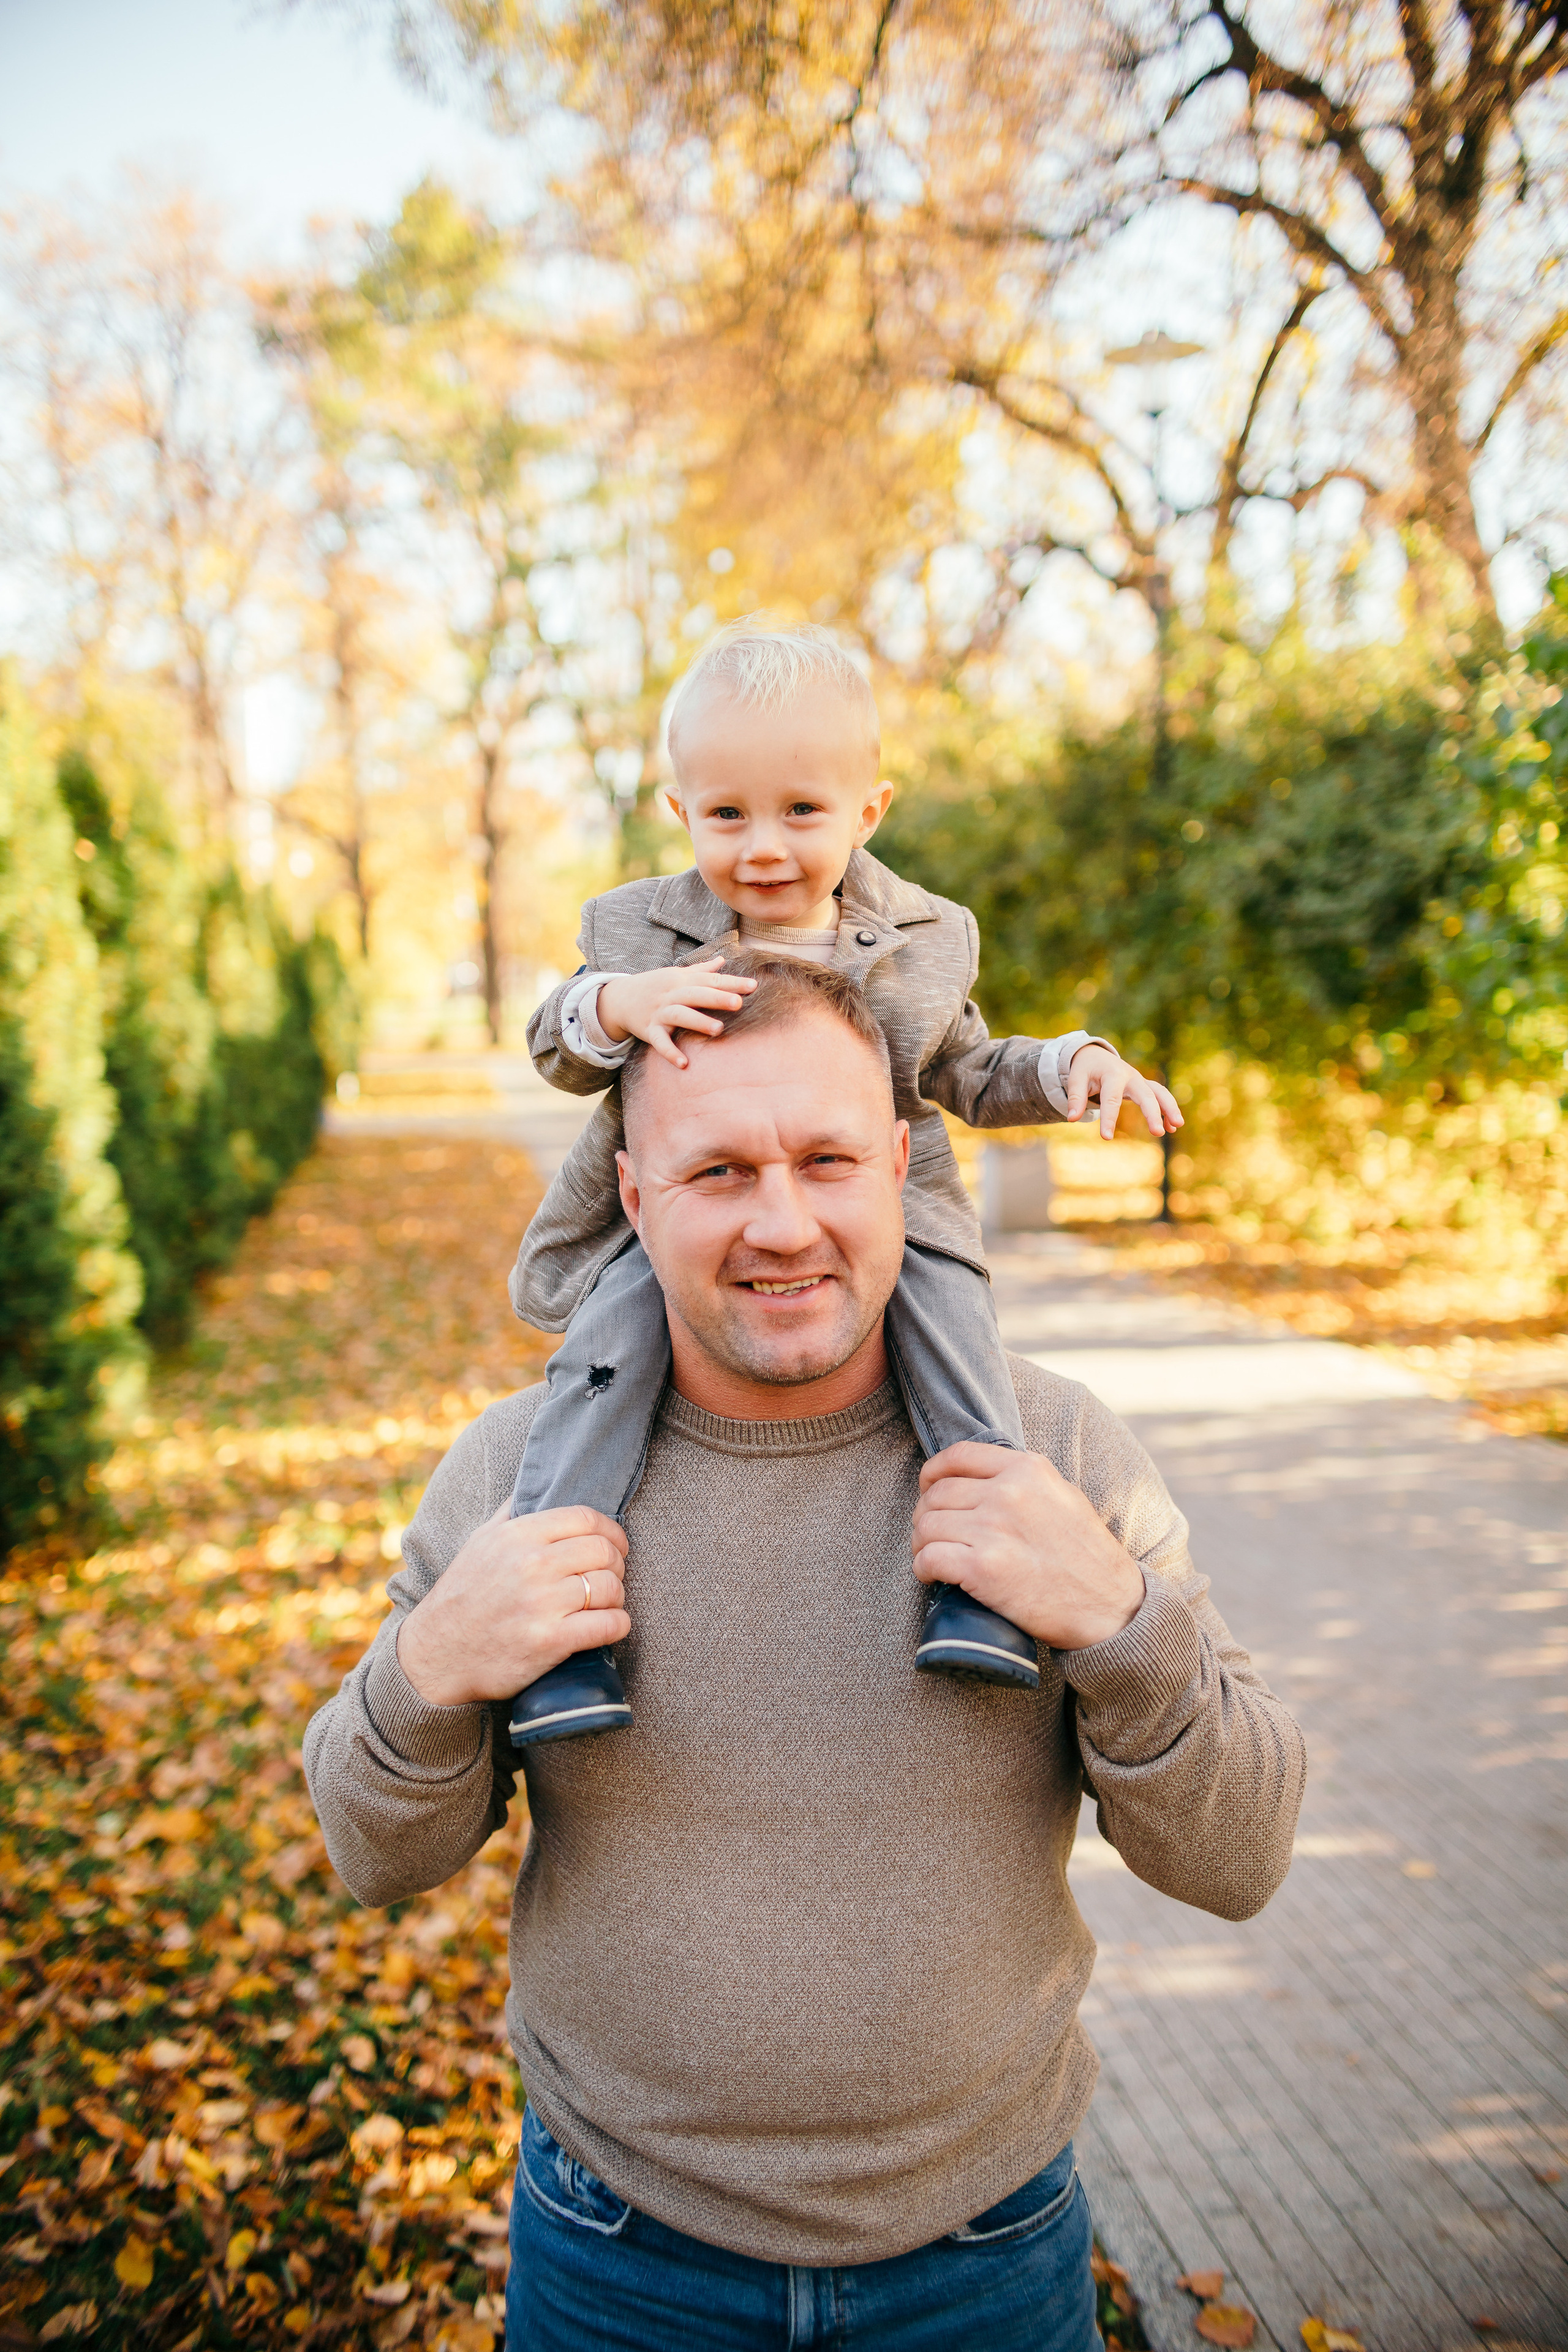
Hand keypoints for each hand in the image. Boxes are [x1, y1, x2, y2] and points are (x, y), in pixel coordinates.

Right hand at [396, 1502, 629, 1708]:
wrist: (436, 1656)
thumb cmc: (463, 1596)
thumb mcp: (480, 1542)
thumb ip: (512, 1513)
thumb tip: (536, 1485)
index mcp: (517, 1535)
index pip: (586, 1518)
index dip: (611, 1531)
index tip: (616, 1545)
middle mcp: (531, 1564)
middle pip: (604, 1551)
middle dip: (617, 1564)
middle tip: (611, 1576)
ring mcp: (542, 1604)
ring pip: (610, 1588)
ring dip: (616, 1597)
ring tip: (605, 1603)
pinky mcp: (550, 1641)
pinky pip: (608, 1625)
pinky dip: (618, 1625)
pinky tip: (609, 1625)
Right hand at [597, 958, 757, 1067]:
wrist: (618, 998)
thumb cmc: (654, 986)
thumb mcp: (675, 974)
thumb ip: (700, 970)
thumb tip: (722, 960)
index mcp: (680, 980)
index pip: (709, 980)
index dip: (731, 982)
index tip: (753, 986)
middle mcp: (671, 994)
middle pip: (695, 994)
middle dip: (716, 997)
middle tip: (739, 1003)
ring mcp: (659, 1012)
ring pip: (679, 1015)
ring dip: (698, 1022)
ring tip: (719, 1030)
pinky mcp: (648, 1030)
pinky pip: (660, 1042)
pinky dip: (670, 1052)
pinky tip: (684, 1064)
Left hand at [912, 1442, 1144, 1651]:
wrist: (1111, 1608)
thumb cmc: (1086, 1557)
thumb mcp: (1062, 1497)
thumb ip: (1024, 1481)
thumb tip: (981, 1479)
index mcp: (1027, 1469)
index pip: (957, 1456)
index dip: (933, 1475)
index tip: (929, 1491)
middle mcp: (1008, 1492)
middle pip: (937, 1494)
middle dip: (926, 1516)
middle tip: (932, 1536)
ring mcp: (994, 1529)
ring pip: (927, 1525)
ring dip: (922, 1544)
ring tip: (932, 1557)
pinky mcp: (983, 1568)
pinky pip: (929, 1559)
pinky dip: (924, 1569)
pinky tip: (933, 1577)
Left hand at [1066, 1044, 1182, 1140]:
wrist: (1095, 1055)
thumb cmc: (1085, 1069)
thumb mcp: (1076, 1078)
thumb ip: (1075, 1098)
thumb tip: (1072, 1118)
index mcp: (1112, 1075)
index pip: (1111, 1099)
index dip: (1109, 1119)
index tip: (1106, 1138)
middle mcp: (1130, 1076)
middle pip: (1145, 1094)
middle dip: (1153, 1113)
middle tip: (1157, 1133)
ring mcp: (1140, 1081)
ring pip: (1159, 1092)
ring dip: (1169, 1108)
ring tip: (1176, 1128)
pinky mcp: (1143, 1086)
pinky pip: (1160, 1096)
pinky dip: (1167, 1110)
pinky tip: (1172, 1128)